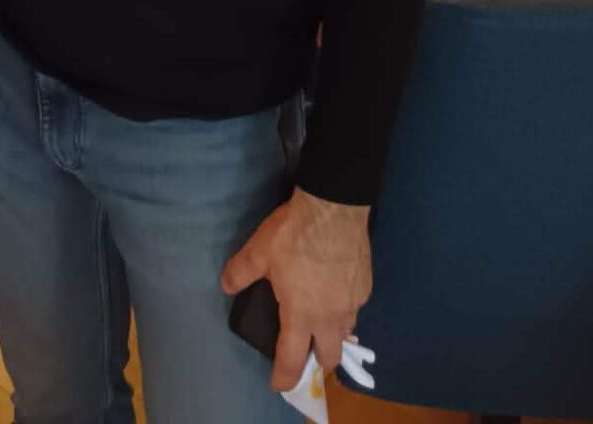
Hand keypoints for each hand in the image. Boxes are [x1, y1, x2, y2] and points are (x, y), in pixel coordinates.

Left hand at [221, 187, 371, 391]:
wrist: (334, 208)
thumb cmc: (294, 234)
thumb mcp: (258, 252)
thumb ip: (240, 272)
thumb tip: (226, 285)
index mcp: (301, 314)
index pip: (292, 357)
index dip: (284, 375)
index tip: (279, 384)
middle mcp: (330, 317)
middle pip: (329, 357)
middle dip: (316, 360)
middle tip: (303, 350)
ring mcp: (352, 303)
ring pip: (345, 332)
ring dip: (332, 334)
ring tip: (319, 319)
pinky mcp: (365, 286)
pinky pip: (354, 307)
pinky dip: (343, 307)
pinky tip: (333, 289)